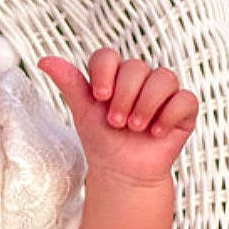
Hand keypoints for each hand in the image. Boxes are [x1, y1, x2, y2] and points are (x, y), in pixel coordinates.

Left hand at [38, 51, 197, 185]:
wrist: (122, 173)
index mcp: (114, 76)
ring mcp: (164, 92)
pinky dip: (169, 115)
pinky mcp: (183, 109)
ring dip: (146, 105)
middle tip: (117, 123)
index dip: (104, 74)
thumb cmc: (102, 141)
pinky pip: (185, 99)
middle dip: (124, 97)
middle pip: (136, 67)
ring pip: (164, 78)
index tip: (100, 97)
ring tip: (135, 127)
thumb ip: (70, 84)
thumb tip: (43, 60)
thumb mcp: (83, 113)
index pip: (108, 56)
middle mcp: (140, 79)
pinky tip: (156, 132)